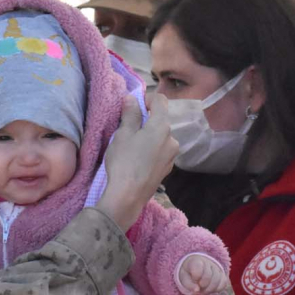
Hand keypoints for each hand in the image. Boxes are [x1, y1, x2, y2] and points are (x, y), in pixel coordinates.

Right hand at [95, 93, 178, 231]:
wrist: (128, 196)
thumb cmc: (124, 162)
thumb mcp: (123, 134)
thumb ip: (130, 114)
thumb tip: (132, 98)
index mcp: (162, 126)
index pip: (160, 101)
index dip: (146, 98)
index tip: (133, 106)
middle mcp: (172, 139)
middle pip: (160, 121)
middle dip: (146, 121)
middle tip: (127, 130)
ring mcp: (172, 156)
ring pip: (160, 138)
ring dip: (148, 137)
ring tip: (131, 148)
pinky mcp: (167, 169)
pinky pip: (160, 152)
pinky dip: (150, 151)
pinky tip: (137, 161)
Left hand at [179, 256, 228, 294]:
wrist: (196, 268)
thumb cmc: (188, 273)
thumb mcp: (183, 277)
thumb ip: (188, 284)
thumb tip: (197, 290)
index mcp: (196, 261)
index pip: (198, 268)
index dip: (196, 276)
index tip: (194, 279)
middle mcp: (208, 263)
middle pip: (208, 276)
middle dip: (202, 285)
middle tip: (198, 289)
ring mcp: (216, 268)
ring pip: (217, 280)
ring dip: (209, 289)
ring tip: (203, 291)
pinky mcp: (222, 275)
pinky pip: (223, 283)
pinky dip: (217, 289)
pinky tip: (210, 290)